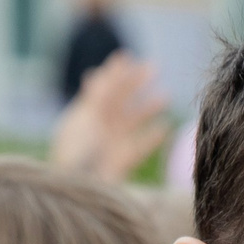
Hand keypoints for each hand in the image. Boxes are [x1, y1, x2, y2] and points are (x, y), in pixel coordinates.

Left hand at [48, 52, 172, 182]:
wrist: (80, 188)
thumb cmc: (76, 152)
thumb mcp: (85, 118)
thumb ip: (96, 96)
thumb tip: (97, 73)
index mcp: (86, 113)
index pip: (103, 87)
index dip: (114, 72)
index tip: (127, 56)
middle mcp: (99, 126)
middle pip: (120, 99)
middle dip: (136, 82)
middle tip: (154, 66)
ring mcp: (112, 143)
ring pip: (134, 119)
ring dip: (149, 107)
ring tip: (166, 96)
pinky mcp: (124, 161)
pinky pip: (142, 145)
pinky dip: (154, 136)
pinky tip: (165, 127)